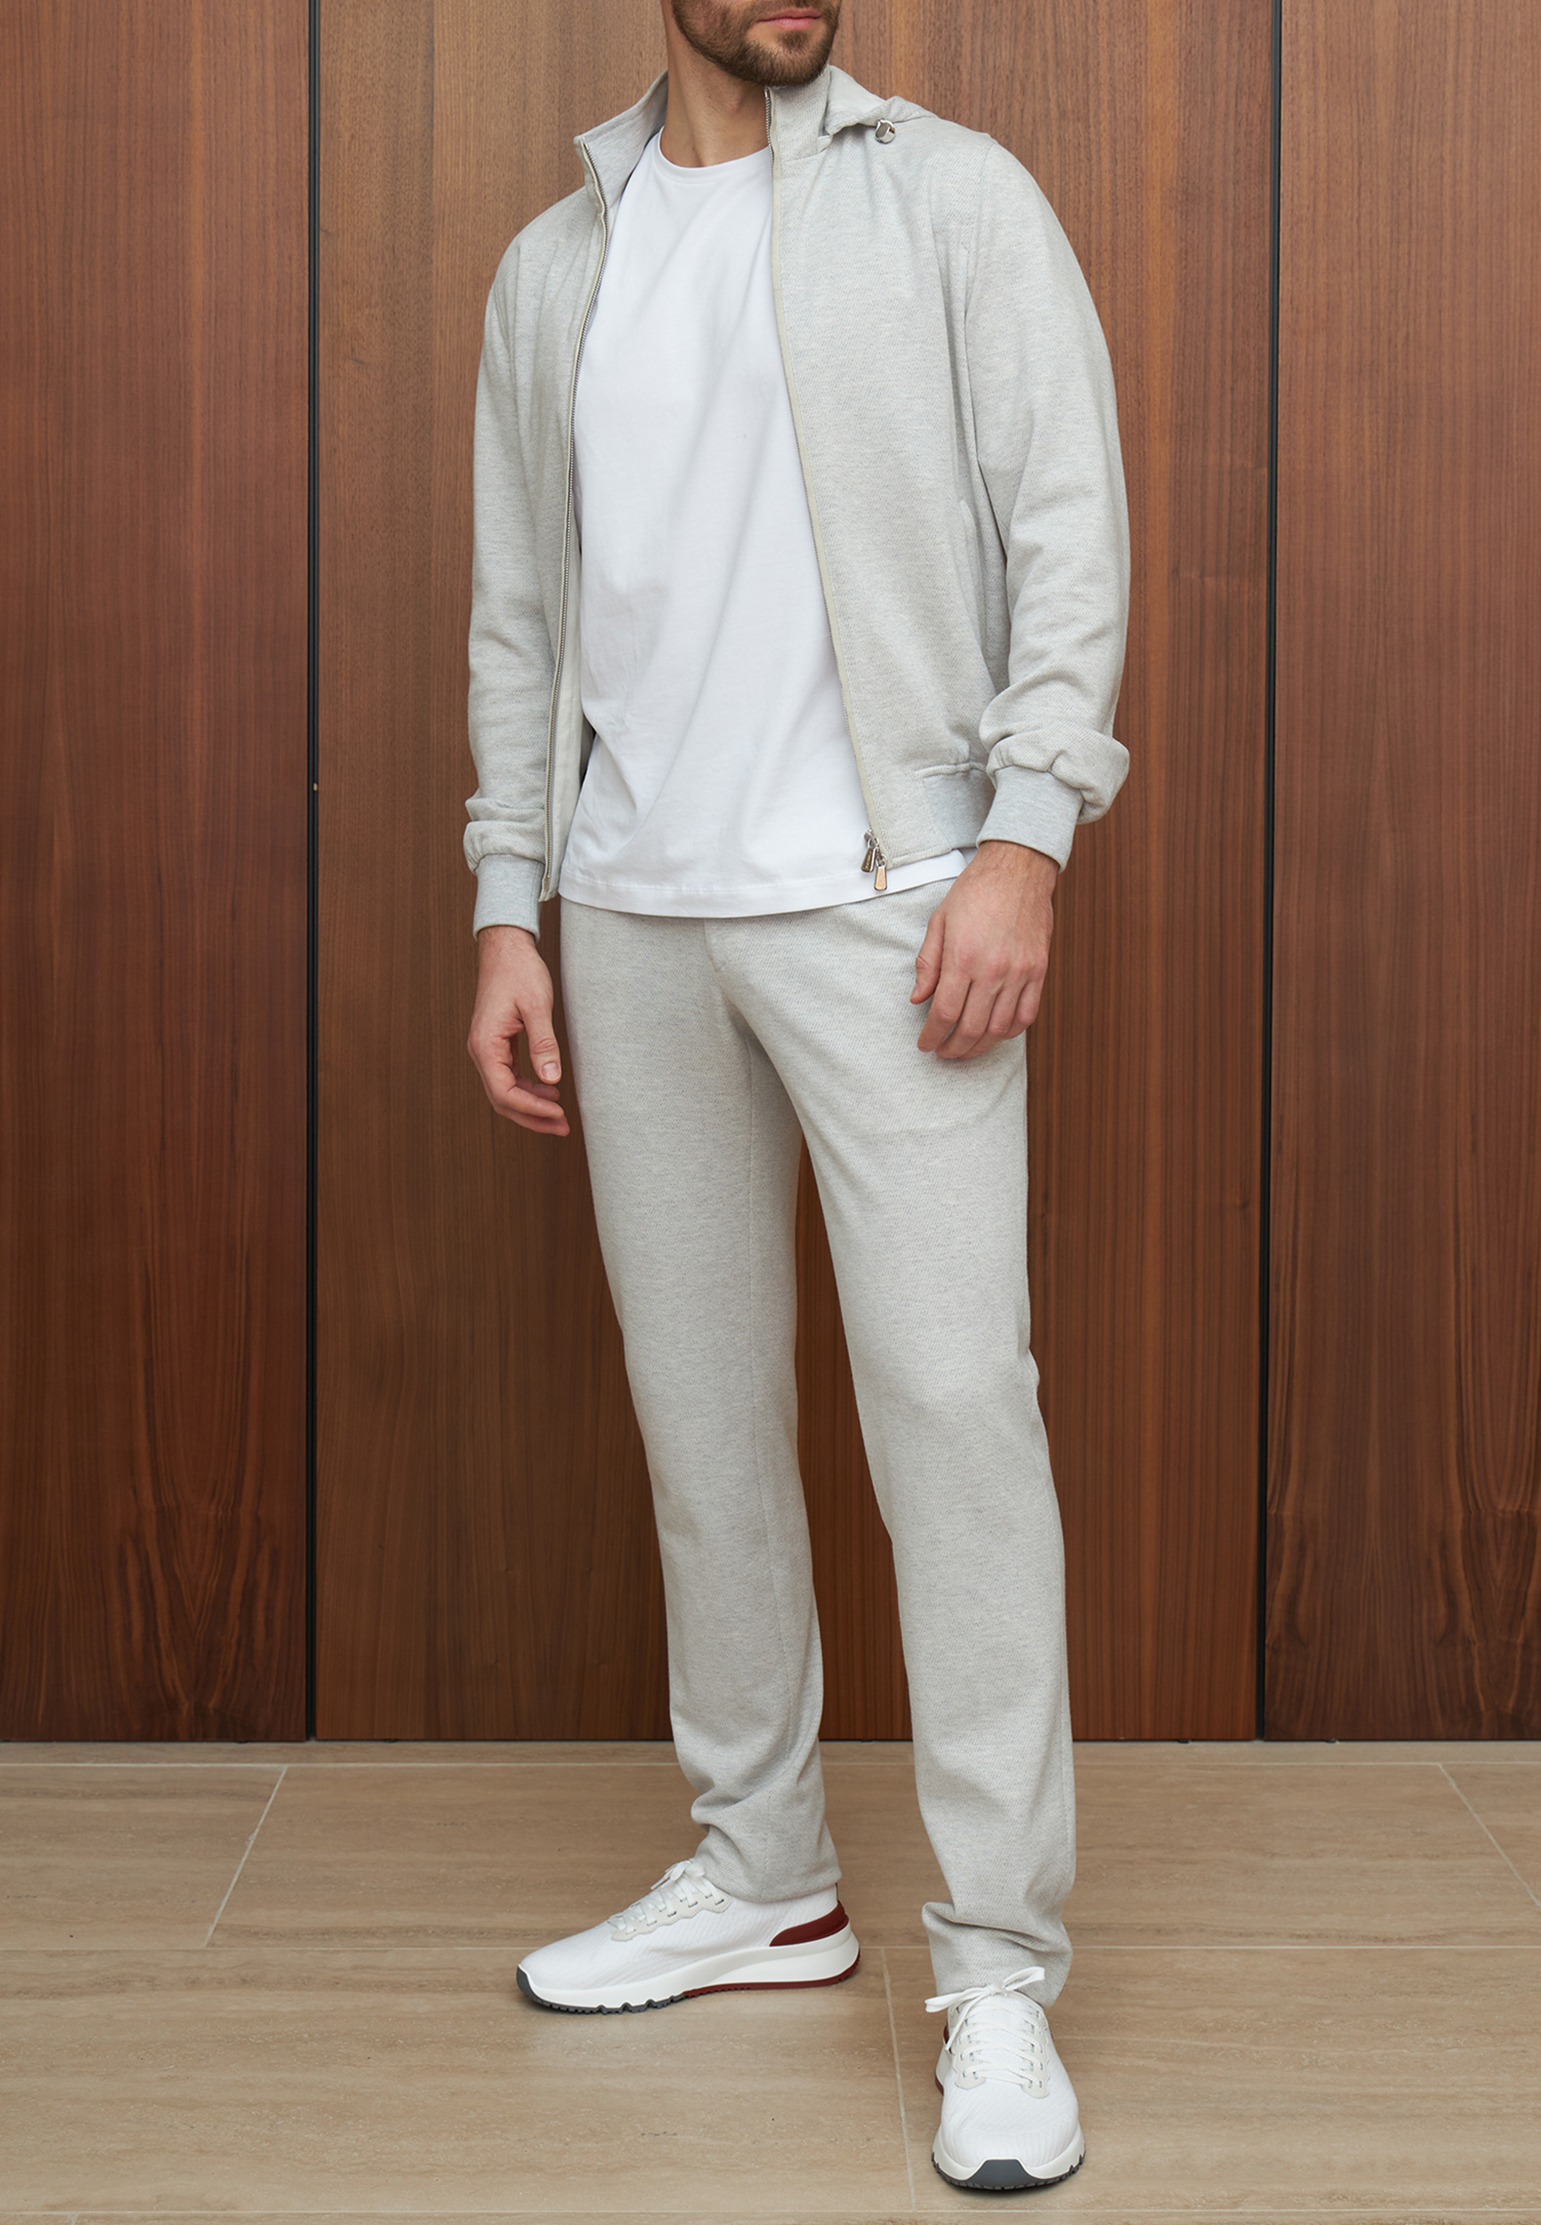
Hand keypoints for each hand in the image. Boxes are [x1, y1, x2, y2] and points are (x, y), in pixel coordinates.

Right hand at [467, 924, 570, 1135]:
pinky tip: (549, 1091)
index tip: (559, 1112)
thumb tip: (551, 1079)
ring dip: (531, 1106)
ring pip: (504, 1091)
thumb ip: (543, 1043)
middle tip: (562, 1127)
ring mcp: (487, 1049)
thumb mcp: (536, 1006)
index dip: (532, 1108)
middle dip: (532, 1116)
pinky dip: (528, 1089)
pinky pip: (508, 1077)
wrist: (505, 948)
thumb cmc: (519, 971)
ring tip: (559, 1115)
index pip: (504, 1092)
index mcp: (485, 1045)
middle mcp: (481, 1051)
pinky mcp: (496, 1045)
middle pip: (502, 1099)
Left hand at [911, 841, 1057, 1058]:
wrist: (1018, 869)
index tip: (925, 1044)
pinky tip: (995, 1033)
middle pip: (971, 1028)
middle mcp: (993, 969)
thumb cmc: (975, 891)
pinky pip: (1027, 1015)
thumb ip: (927, 963)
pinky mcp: (1038, 970)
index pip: (944, 1013)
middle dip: (953, 1048)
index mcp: (962, 957)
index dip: (932, 1036)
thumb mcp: (939, 921)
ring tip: (966, 1048)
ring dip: (980, 1046)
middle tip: (943, 1053)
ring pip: (999, 1028)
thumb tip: (917, 999)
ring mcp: (1019, 972)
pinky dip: (1010, 1032)